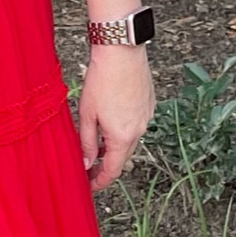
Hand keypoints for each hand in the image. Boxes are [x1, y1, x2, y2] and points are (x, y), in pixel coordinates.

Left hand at [79, 43, 152, 190]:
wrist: (121, 50)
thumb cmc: (102, 79)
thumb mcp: (86, 114)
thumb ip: (86, 142)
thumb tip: (86, 163)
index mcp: (122, 136)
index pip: (113, 171)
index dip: (99, 182)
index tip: (89, 186)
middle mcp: (140, 129)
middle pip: (122, 156)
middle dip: (106, 164)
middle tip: (88, 166)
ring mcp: (147, 116)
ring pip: (130, 139)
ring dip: (114, 145)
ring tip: (96, 140)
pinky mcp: (149, 103)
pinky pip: (136, 123)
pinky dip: (123, 127)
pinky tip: (110, 117)